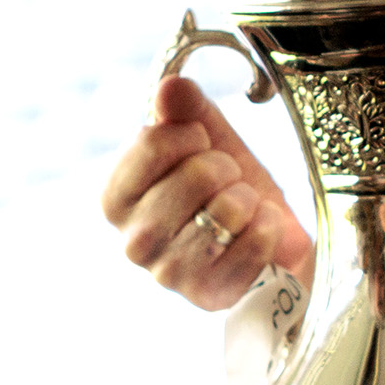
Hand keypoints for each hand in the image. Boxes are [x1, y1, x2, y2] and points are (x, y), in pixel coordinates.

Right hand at [101, 76, 314, 310]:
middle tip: (226, 181)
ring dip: (246, 199)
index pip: (152, 142)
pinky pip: (255, 241)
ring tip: (241, 207)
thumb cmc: (224, 186)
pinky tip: (259, 230)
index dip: (191, 135)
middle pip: (196, 175)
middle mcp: (133, 242)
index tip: (200, 147)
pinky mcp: (210, 296)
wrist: (264, 235)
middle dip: (225, 167)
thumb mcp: (206, 138)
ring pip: (227, 210)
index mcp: (116, 198)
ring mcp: (169, 274)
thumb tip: (171, 87)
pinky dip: (268, 227)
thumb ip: (184, 109)